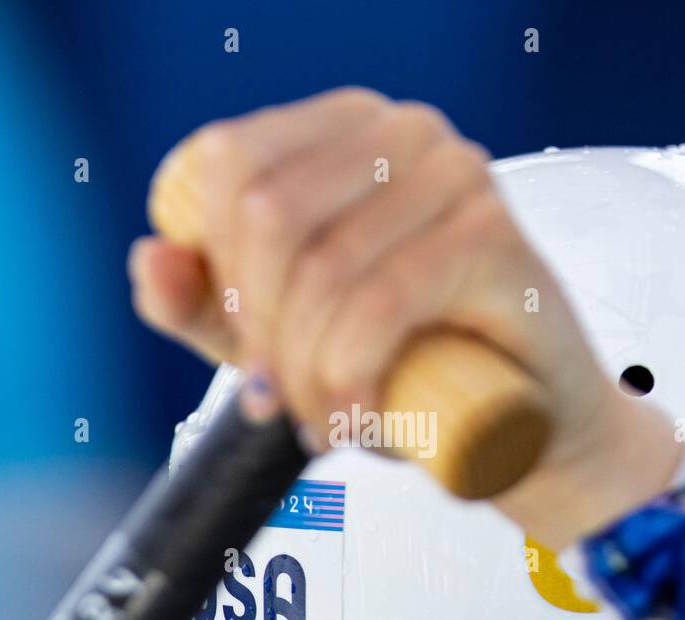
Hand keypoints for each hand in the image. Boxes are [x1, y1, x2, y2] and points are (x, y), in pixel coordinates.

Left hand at [128, 87, 682, 548]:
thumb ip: (206, 306)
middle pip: (268, 215)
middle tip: (277, 402)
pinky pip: (383, 303)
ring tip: (323, 422)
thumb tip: (152, 258)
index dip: (216, 267)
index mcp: (343, 132)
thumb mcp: (286, 340)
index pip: (230, 165)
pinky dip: (351, 376)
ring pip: (323, 269)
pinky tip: (357, 418)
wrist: (532, 422)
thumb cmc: (417, 368)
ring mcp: (455, 174)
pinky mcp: (494, 233)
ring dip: (305, 371)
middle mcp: (401, 134)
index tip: (239, 345)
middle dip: (257, 331)